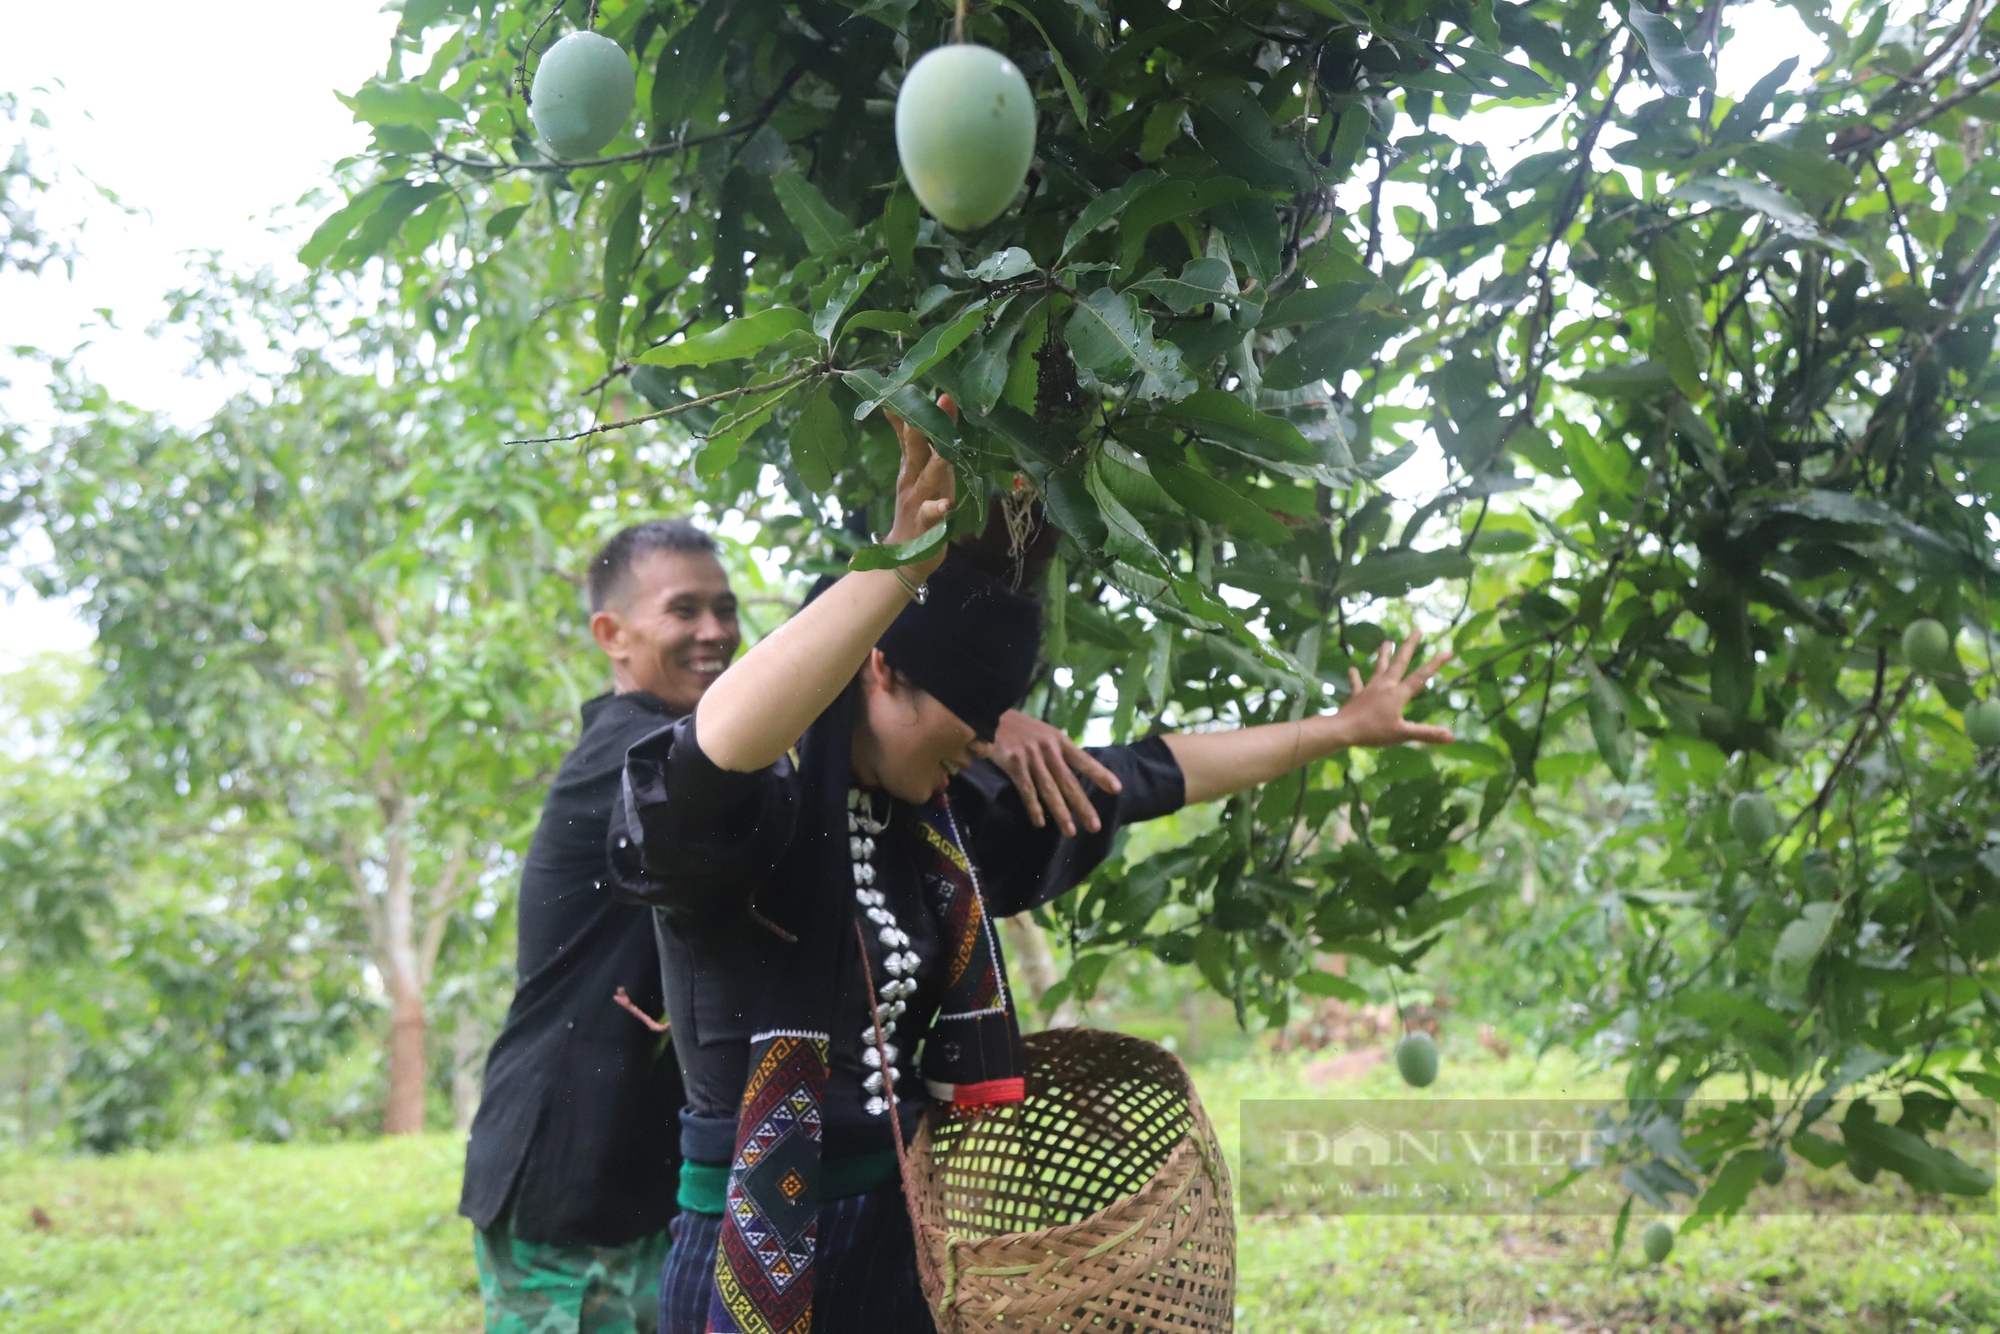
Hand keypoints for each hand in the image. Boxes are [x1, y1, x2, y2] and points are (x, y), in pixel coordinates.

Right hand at [882, 395, 958, 581]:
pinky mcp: (928, 525)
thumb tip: (897, 414)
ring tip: (944, 449)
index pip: (909, 436)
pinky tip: (947, 505)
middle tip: (936, 401)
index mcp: (911, 470)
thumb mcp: (911, 476)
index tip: (905, 387)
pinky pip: (934, 516)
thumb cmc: (915, 512)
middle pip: (917, 450)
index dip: (909, 413)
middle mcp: (913, 482)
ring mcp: (918, 503)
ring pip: (928, 478)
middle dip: (924, 427)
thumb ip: (909, 446)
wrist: (902, 559)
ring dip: (936, 462)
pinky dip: (939, 509)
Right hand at [981, 709, 1123, 834]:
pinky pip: (1026, 789)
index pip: (1083, 760)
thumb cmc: (1018, 728)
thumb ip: (1057, 752)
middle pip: (1068, 781)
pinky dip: (1033, 807)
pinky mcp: (1013, 762)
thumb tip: (1071, 777)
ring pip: (1049, 789)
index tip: (1116, 788)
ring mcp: (1031, 755)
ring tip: (1070, 831)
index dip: (1100, 774)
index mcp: (1059, 740)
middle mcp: (1048, 748)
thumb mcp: (1043, 733)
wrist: (987, 714)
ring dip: (1060, 812)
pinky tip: (1040, 822)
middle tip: (1095, 826)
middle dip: (1082, 805)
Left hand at [1331, 632, 1453, 749]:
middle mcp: (1385, 686)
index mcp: (1398, 694)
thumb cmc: (1373, 732)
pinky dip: (1354, 676)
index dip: (1436, 664)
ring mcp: (1370, 689)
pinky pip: (1357, 683)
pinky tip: (1352, 669)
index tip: (1448, 651)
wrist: (1343, 729)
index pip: (1421, 676)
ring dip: (1383, 654)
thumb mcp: (1403, 734)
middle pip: (1400, 662)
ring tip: (1386, 641)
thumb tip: (1452, 737)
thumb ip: (1427, 733)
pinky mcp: (1357, 695)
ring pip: (1379, 667)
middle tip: (1417, 630)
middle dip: (1409, 645)